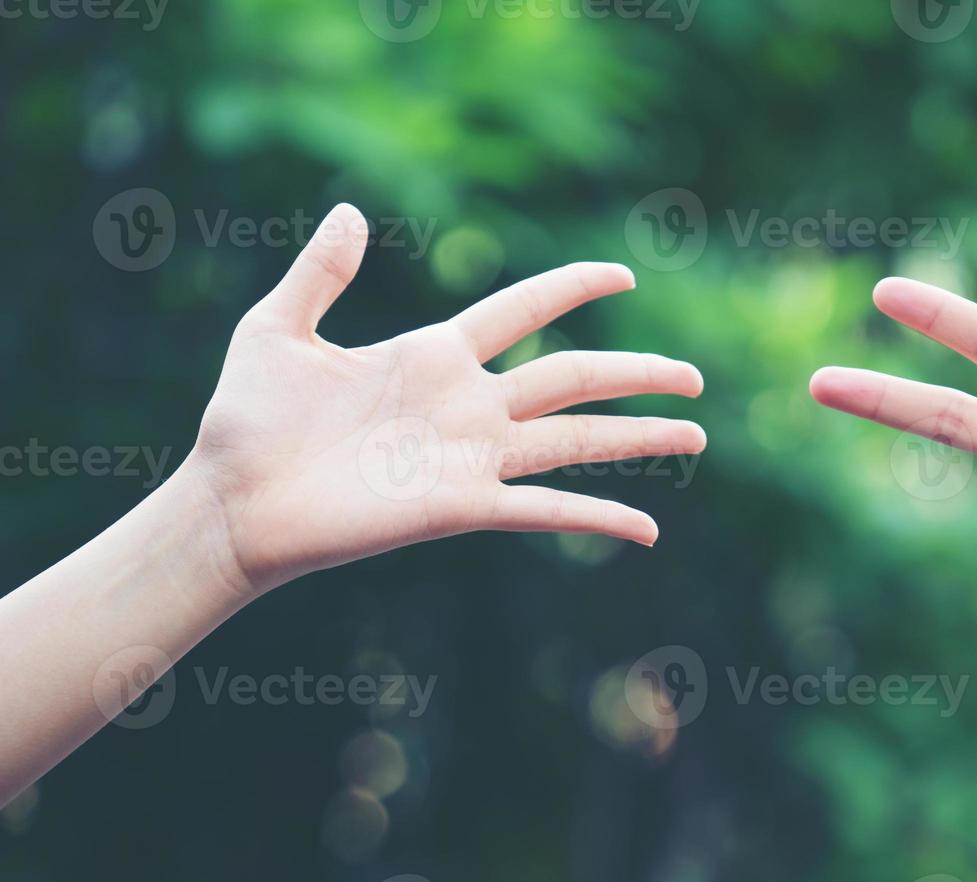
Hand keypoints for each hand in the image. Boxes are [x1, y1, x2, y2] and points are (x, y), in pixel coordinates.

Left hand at [187, 204, 705, 594]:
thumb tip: (352, 211)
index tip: (624, 270)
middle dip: (638, 372)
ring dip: (640, 435)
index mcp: (435, 355)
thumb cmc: (247, 420)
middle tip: (695, 376)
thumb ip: (320, 274)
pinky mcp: (463, 506)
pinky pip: (545, 510)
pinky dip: (599, 516)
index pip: (524, 309)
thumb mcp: (276, 330)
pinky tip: (648, 529)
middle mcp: (468, 405)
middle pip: (575, 376)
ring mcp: (472, 457)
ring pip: (578, 438)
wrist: (233, 502)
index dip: (574, 286)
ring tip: (697, 432)